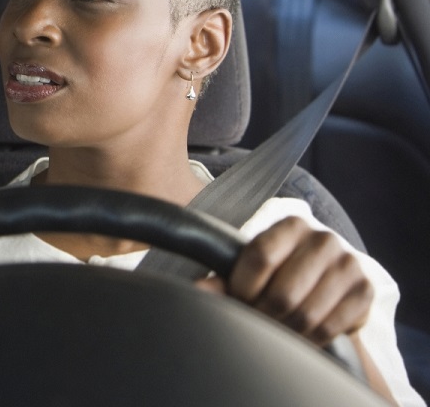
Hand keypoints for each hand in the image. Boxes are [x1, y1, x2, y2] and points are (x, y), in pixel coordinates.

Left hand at [196, 217, 372, 346]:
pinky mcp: (365, 292)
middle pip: (283, 294)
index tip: (238, 300)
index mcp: (292, 225)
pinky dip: (308, 339)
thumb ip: (225, 277)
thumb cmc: (281, 270)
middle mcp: (324, 239)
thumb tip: (198, 289)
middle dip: (262, 316)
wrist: (328, 277)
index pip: (260, 257)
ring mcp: (349, 265)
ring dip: (284, 332)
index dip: (242, 287)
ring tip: (275, 331)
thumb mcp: (254, 266)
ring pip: (305, 315)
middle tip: (255, 322)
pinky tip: (298, 336)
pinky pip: (329, 328)